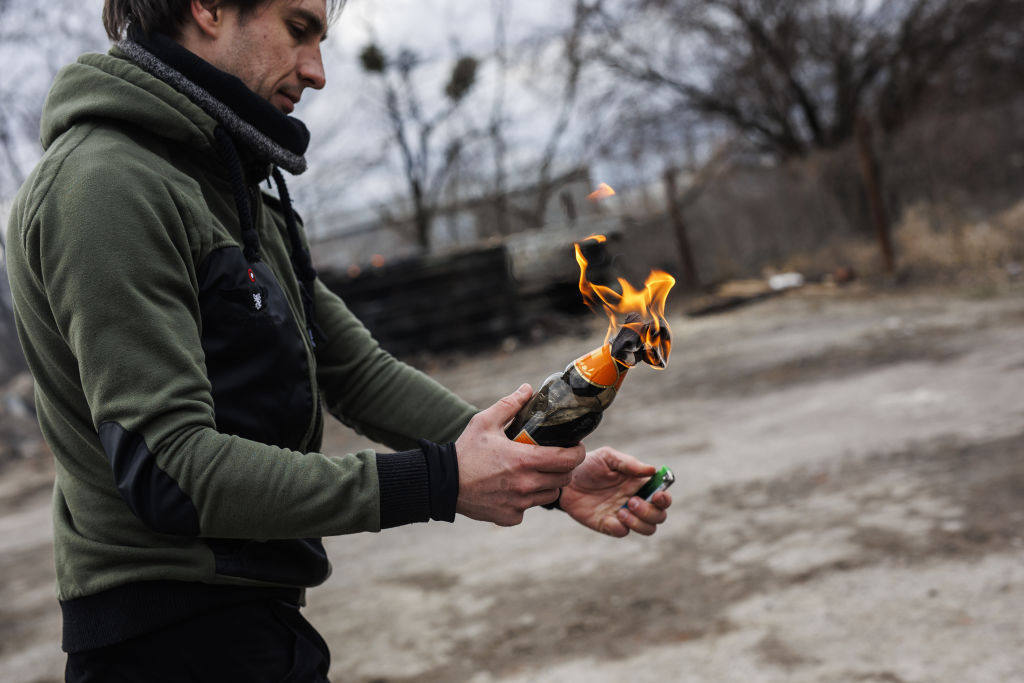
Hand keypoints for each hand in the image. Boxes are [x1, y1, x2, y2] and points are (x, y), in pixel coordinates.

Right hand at [455, 384, 585, 525]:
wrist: (442, 483)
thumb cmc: (465, 451)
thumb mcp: (484, 422)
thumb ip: (509, 405)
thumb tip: (528, 389)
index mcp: (524, 460)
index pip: (568, 460)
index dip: (577, 452)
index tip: (575, 447)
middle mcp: (526, 485)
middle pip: (564, 479)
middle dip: (564, 468)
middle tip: (555, 458)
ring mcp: (519, 503)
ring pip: (549, 495)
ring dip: (547, 484)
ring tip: (534, 473)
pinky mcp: (510, 517)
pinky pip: (529, 509)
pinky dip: (526, 500)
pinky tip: (513, 489)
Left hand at [559, 446, 671, 536]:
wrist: (565, 479)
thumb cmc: (589, 465)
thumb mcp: (608, 457)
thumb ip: (629, 464)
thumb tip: (653, 470)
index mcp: (639, 485)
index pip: (662, 497)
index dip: (665, 499)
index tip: (657, 495)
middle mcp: (636, 501)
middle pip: (659, 516)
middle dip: (650, 512)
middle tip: (632, 501)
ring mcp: (623, 515)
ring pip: (647, 529)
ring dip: (639, 522)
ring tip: (622, 510)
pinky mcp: (608, 525)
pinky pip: (622, 532)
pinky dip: (620, 527)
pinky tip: (608, 517)